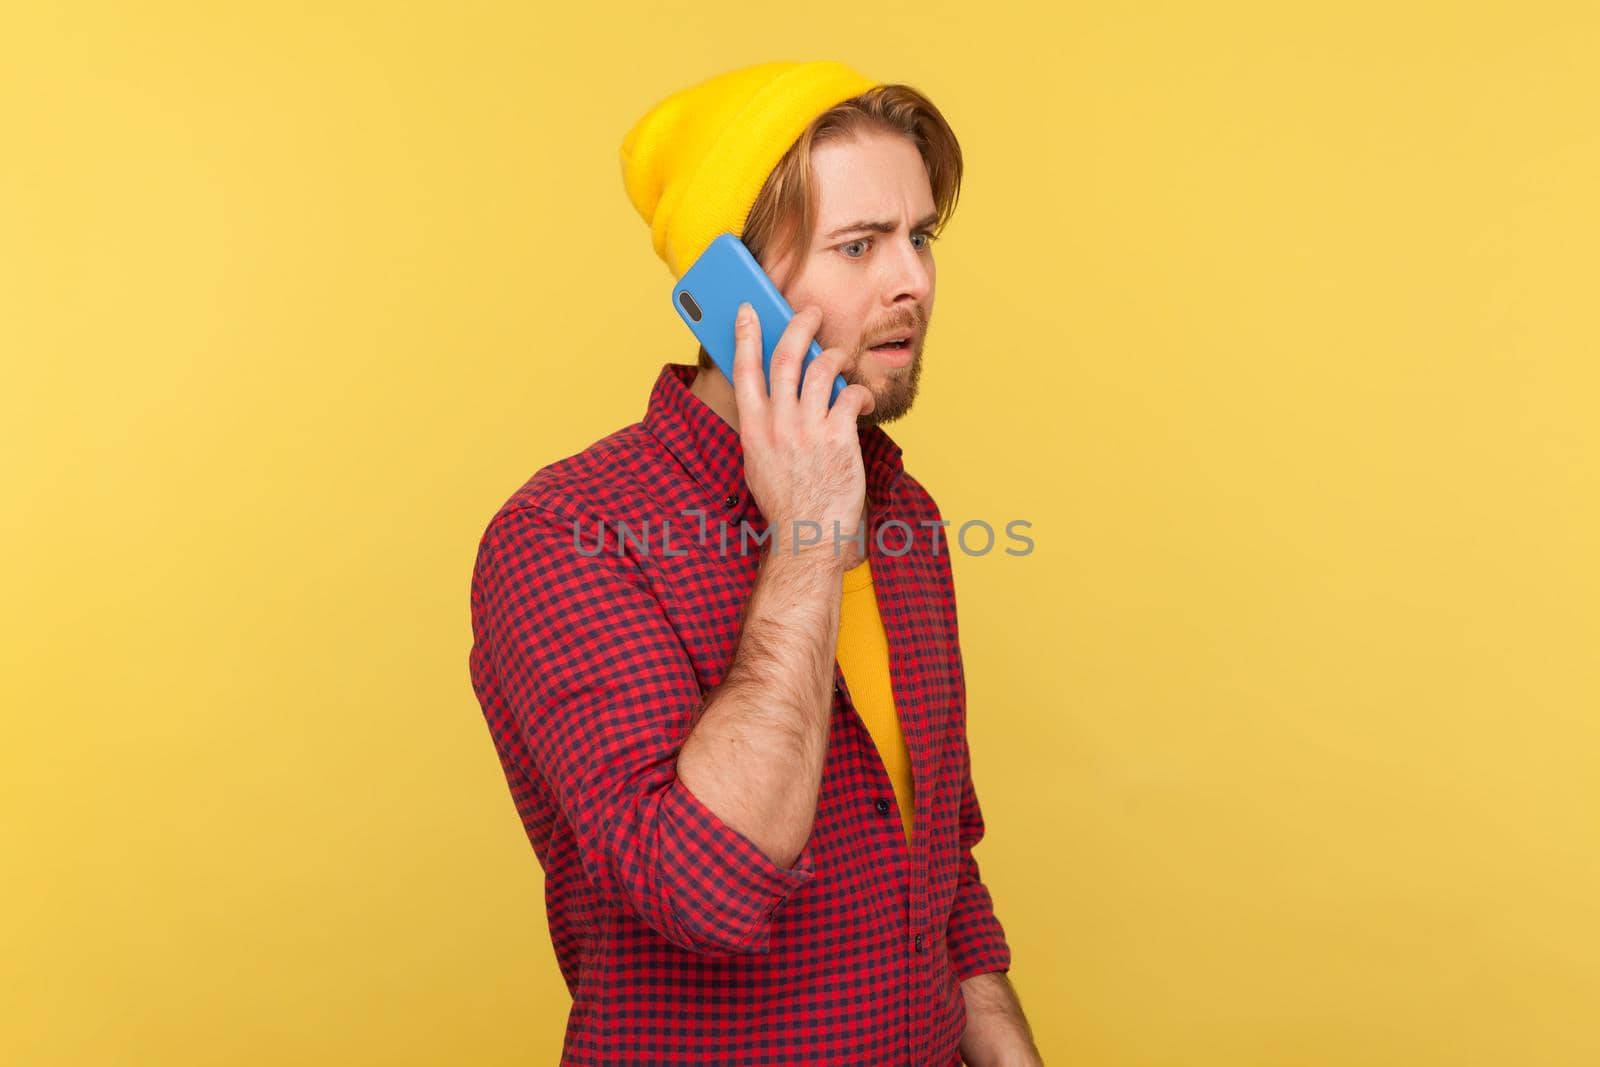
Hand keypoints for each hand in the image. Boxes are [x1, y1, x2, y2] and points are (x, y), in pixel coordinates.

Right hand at [731, 302, 875, 569]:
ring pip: (821, 369)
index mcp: (752, 429)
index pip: (743, 369)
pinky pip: (850, 396)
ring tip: (840, 356)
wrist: (808, 537)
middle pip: (786, 357)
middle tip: (810, 312)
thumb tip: (774, 392)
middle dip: (799, 325)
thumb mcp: (758, 461)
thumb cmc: (786, 502)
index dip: (746, 335)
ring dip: (834, 356)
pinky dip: (858, 392)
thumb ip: (763, 425)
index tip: (749, 311)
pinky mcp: (838, 437)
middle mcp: (777, 424)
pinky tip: (861, 400)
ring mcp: (807, 429)